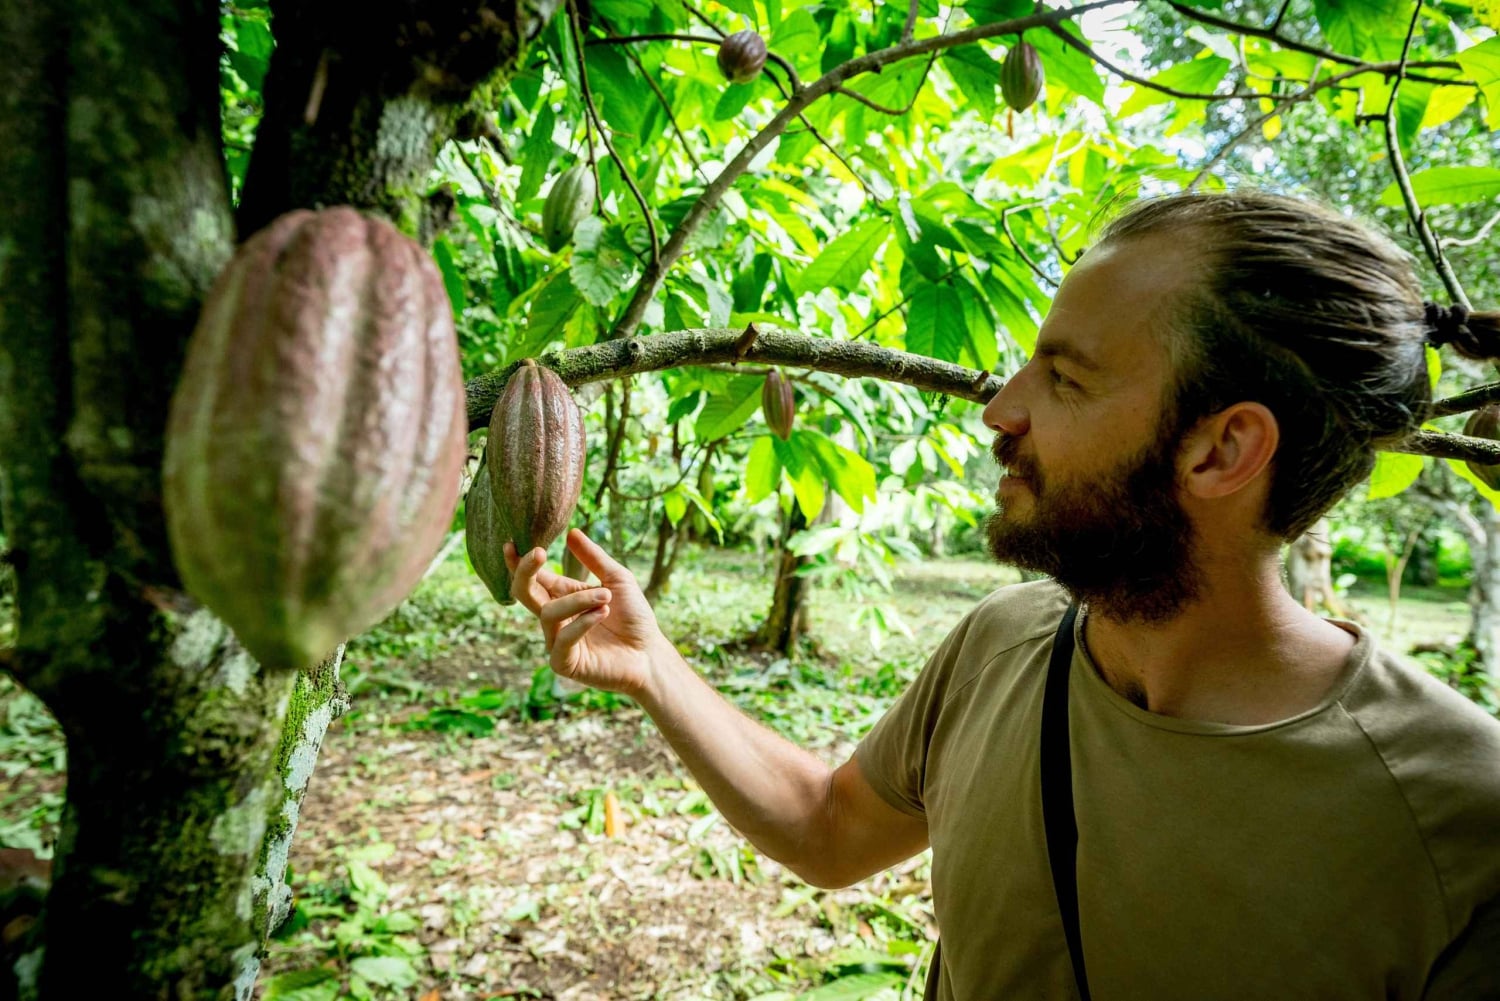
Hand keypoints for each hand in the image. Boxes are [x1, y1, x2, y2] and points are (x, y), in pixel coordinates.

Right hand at [504, 529, 669, 698]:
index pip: (533, 578)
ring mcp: (556, 641)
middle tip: (540, 553)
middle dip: (526, 571)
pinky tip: (602, 613)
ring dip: (578, 600)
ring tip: (606, 596)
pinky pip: (562, 640)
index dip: (519, 563)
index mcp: (563, 596)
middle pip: (524, 593)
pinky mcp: (564, 663)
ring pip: (549, 613)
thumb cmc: (634, 616)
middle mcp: (555, 618)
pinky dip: (581, 623)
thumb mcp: (617, 580)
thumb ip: (594, 558)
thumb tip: (572, 532)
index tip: (512, 543)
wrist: (650, 653)